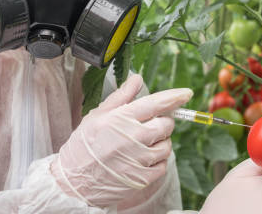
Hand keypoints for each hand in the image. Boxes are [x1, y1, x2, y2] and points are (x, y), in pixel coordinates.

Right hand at [51, 74, 192, 206]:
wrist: (75, 181)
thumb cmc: (84, 146)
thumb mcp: (97, 115)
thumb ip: (121, 96)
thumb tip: (137, 79)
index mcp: (123, 118)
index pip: (157, 104)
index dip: (175, 97)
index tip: (186, 94)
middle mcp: (135, 138)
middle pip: (166, 124)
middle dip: (162, 121)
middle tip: (147, 124)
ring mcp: (141, 159)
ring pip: (167, 144)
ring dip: (160, 141)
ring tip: (141, 143)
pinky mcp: (144, 178)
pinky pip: (163, 164)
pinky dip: (157, 159)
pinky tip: (141, 158)